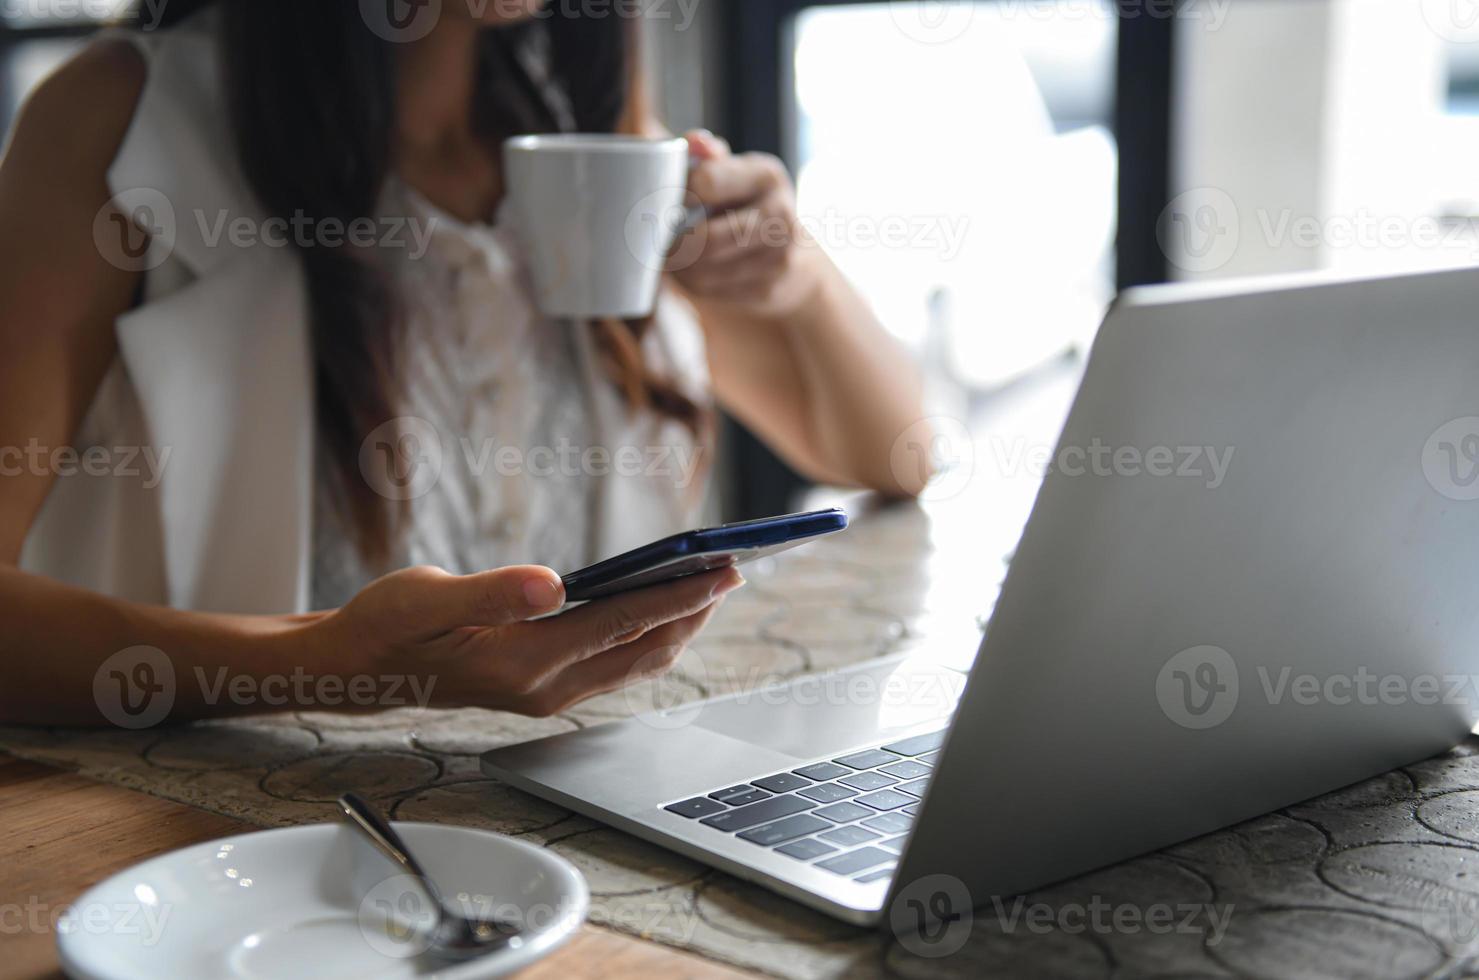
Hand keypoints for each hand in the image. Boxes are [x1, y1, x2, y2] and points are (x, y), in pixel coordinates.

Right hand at [317, 564, 742, 716]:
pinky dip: (649, 633)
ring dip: (677, 624)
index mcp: (524, 663)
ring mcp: (549, 693)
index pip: (622, 624)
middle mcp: (546, 687)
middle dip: (694, 610)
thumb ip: (490, 593)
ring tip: (710, 585)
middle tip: (733, 568)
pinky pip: (616, 663)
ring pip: (636, 661)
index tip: (723, 570)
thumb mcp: (425, 598)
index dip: (677, 596)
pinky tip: (660, 607)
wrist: (360, 668)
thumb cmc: (388, 625)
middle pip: (644, 649)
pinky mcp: (546, 687)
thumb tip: (552, 584)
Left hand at [670, 130, 827, 319]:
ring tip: (672, 254)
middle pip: (705, 238)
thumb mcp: (737, 173)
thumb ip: (710, 156)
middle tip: (659, 238)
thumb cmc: (749, 206)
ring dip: (678, 265)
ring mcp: (777, 256)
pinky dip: (691, 281)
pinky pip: (710, 289)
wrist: (793, 258)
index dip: (676, 193)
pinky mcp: (767, 288)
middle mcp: (779, 215)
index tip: (666, 199)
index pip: (706, 182)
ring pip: (703, 269)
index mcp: (767, 176)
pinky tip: (691, 270)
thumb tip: (695, 142)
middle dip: (674, 241)